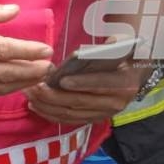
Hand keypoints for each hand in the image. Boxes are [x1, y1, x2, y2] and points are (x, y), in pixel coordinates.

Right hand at [0, 0, 53, 97]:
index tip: (46, 49)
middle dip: (32, 71)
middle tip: (50, 66)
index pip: (3, 49)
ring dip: (23, 83)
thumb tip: (15, 11)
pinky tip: (17, 82)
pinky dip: (5, 89)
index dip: (28, 51)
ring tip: (40, 76)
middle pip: (5, 73)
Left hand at [25, 58, 145, 124]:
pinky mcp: (94, 118)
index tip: (61, 80)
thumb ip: (105, 48)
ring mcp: (105, 113)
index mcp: (125, 83)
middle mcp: (117, 103)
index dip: (81, 83)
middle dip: (55, 95)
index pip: (101, 84)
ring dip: (48, 105)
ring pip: (72, 113)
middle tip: (35, 86)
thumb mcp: (119, 43)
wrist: (133, 68)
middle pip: (81, 101)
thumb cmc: (121, 50)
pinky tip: (36, 106)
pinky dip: (52, 114)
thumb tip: (82, 54)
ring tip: (30, 95)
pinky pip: (70, 119)